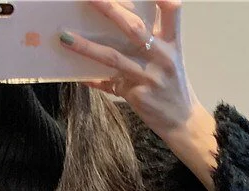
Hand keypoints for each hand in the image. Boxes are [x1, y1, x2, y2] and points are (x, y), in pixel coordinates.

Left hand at [59, 0, 217, 189]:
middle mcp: (162, 56)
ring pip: (114, 57)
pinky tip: (74, 73)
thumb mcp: (172, 57)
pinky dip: (91, 79)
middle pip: (134, 28)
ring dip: (88, 47)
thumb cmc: (173, 86)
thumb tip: (123, 18)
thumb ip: (155, 37)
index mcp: (172, 43)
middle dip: (110, 9)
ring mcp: (149, 77)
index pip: (172, 10)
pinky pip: (108, 85)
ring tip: (66, 37)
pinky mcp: (137, 96)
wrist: (182, 122)